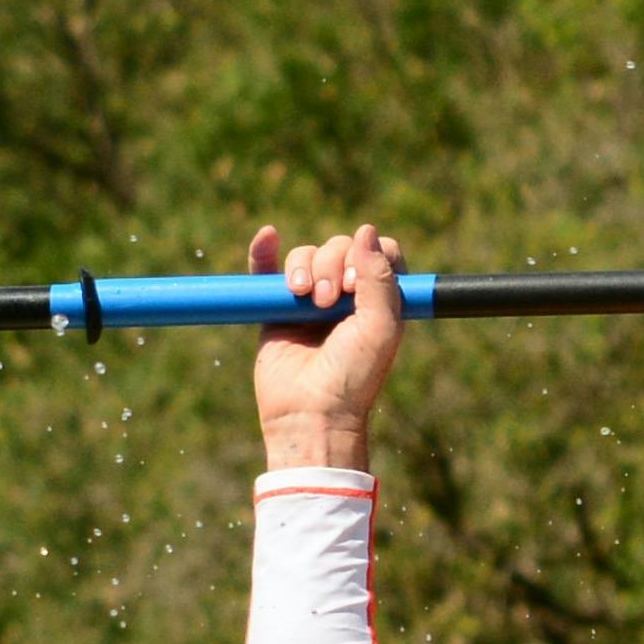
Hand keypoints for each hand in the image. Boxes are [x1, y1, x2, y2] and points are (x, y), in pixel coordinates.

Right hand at [249, 221, 408, 468]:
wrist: (311, 413)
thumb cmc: (352, 377)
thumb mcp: (380, 327)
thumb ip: (379, 278)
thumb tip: (366, 230)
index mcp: (378, 300)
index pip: (378, 252)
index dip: (367, 256)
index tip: (357, 284)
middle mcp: (347, 296)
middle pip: (339, 248)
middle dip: (332, 265)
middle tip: (327, 300)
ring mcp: (309, 301)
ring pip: (305, 255)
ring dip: (302, 267)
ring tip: (302, 297)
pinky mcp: (275, 310)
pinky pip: (266, 269)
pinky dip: (264, 251)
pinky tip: (267, 237)